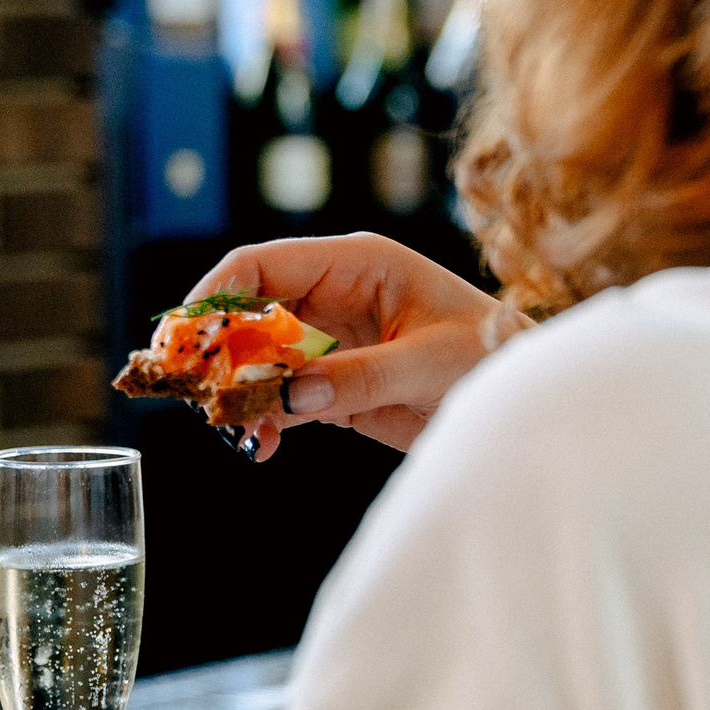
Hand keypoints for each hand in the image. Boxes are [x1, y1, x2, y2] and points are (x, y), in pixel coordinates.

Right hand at [182, 234, 531, 459]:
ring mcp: (329, 342)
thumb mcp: (430, 362)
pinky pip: (279, 399)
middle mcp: (334, 295)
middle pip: (245, 315)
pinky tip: (261, 446)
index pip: (261, 264)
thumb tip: (289, 394)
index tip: (185, 341)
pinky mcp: (333, 385)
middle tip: (198, 397)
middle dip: (216, 355)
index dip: (214, 298)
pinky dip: (262, 420)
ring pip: (254, 362)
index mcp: (357, 263)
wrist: (523, 400)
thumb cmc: (492, 357)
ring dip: (235, 394)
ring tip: (237, 431)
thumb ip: (358, 376)